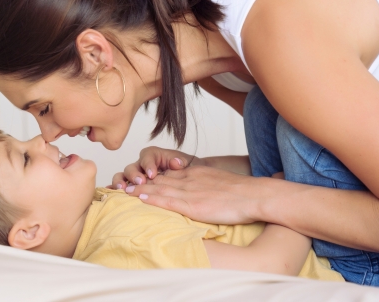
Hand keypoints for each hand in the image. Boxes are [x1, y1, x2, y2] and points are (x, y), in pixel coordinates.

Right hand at [111, 146, 203, 189]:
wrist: (191, 180)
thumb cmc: (187, 171)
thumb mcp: (188, 164)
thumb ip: (181, 161)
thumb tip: (176, 162)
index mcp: (154, 156)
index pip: (147, 156)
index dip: (148, 164)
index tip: (153, 174)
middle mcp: (142, 165)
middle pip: (132, 166)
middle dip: (134, 175)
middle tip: (140, 183)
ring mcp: (136, 177)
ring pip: (122, 176)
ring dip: (121, 182)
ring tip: (123, 189)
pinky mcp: (132, 187)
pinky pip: (120, 187)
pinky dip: (114, 189)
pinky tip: (111, 194)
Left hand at [124, 165, 275, 224]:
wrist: (256, 195)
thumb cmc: (244, 194)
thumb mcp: (221, 184)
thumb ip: (208, 188)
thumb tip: (204, 197)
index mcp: (197, 174)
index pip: (169, 175)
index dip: (152, 178)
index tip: (138, 181)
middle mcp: (190, 179)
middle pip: (159, 180)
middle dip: (140, 182)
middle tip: (123, 184)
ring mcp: (191, 191)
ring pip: (159, 188)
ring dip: (140, 190)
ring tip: (124, 192)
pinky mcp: (193, 204)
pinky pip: (168, 200)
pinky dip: (152, 198)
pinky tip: (141, 198)